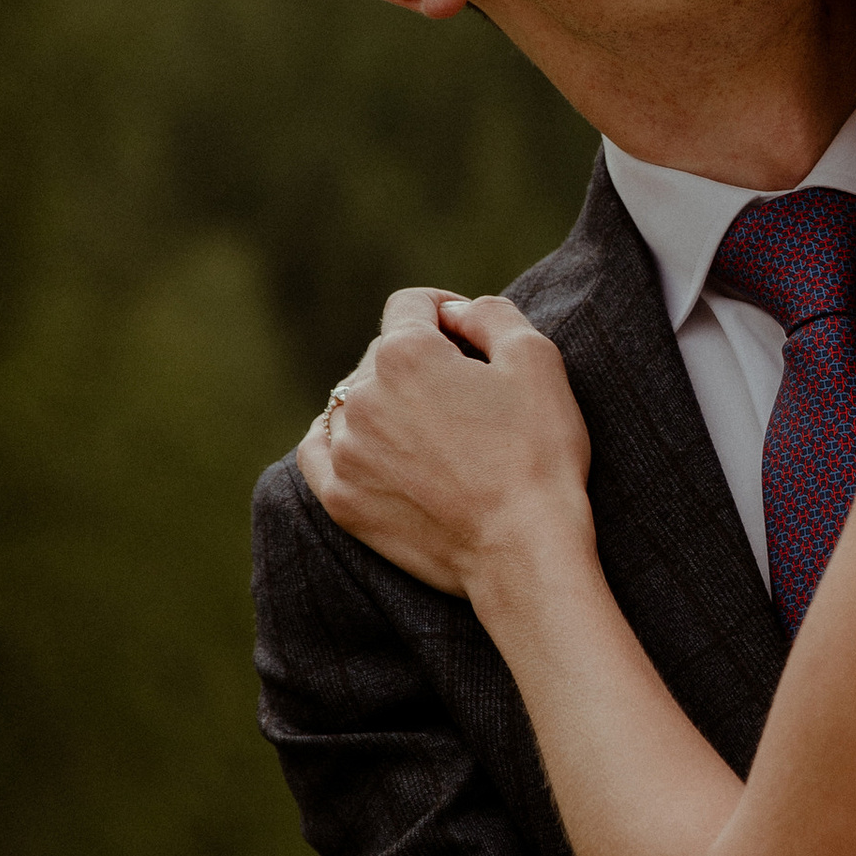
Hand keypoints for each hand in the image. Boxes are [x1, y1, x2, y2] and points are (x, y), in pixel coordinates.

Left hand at [297, 287, 593, 598]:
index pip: (411, 305)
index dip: (445, 311)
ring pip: (354, 402)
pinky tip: (366, 446)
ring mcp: (345, 451)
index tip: (469, 336)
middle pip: (383, 354)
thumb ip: (490, 314)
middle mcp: (362, 396)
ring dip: (386, 403)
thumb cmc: (537, 453)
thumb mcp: (536, 359)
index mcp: (405, 354)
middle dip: (420, 362)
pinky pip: (318, 451)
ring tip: (430, 431)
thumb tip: (455, 313)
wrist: (523, 550)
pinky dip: (339, 441)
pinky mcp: (342, 500)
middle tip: (465, 395)